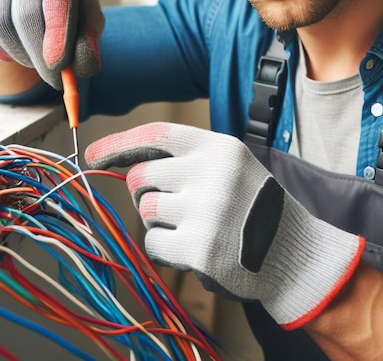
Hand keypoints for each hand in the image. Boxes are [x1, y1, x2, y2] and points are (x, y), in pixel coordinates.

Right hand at [0, 0, 104, 89]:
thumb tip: (83, 68)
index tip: (58, 65)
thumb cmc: (71, 9)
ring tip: (39, 63)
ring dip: (21, 54)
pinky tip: (17, 52)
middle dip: (40, 55)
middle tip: (54, 80)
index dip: (58, 32)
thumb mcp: (89, 23)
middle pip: (26, 14)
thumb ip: (90, 42)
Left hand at [85, 122, 365, 329]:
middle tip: (173, 204)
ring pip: (145, 210)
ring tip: (192, 225)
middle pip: (141, 177)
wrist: (290, 249)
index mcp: (220, 147)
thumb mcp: (231, 165)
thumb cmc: (252, 204)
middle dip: (145, 191)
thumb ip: (186, 159)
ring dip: (158, 221)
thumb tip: (124, 164)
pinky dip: (164, 247)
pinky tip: (193, 247)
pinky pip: (152, 243)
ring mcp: (206, 210)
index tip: (92, 155)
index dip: (121, 143)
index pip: (158, 133)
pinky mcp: (199, 247)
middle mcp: (212, 173)